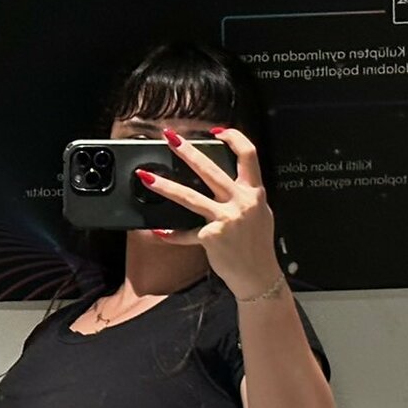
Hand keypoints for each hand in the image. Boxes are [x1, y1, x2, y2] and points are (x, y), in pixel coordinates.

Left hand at [137, 126, 281, 297]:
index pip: (249, 155)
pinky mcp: (211, 237)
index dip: (234, 138)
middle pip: (210, 170)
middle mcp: (241, 202)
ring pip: (190, 197)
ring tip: (147, 177)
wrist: (259, 276)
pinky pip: (186, 234)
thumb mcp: (260, 214)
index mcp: (254, 193)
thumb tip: (229, 182)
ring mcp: (225, 219)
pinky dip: (172, 234)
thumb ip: (246, 196)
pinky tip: (159, 231)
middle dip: (187, 151)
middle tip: (170, 139)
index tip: (217, 132)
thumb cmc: (258, 246)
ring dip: (165, 186)